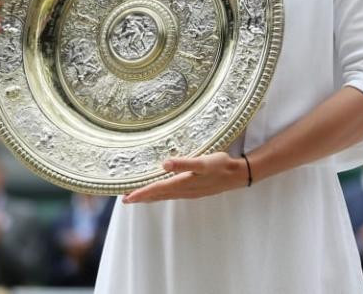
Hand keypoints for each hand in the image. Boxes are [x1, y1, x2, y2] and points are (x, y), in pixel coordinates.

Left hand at [122, 152, 247, 203]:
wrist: (237, 175)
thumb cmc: (220, 165)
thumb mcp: (203, 162)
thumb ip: (184, 163)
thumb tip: (164, 164)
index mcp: (183, 183)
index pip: (157, 189)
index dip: (141, 193)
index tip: (126, 198)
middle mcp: (184, 191)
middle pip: (158, 195)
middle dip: (142, 197)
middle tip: (125, 199)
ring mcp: (189, 192)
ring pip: (165, 197)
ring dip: (151, 197)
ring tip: (138, 197)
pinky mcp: (194, 191)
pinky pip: (172, 195)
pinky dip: (162, 195)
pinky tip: (161, 193)